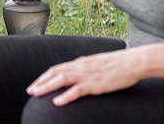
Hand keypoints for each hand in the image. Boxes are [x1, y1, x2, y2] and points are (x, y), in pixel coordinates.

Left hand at [26, 48, 145, 105]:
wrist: (133, 62)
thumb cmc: (119, 65)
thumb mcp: (98, 65)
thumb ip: (87, 70)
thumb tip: (79, 77)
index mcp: (81, 62)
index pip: (58, 68)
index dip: (45, 76)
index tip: (36, 83)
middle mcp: (81, 66)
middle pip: (55, 72)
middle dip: (41, 82)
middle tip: (30, 91)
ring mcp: (87, 74)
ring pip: (62, 79)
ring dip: (47, 86)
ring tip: (36, 94)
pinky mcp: (95, 83)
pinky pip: (77, 90)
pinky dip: (65, 96)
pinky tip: (57, 102)